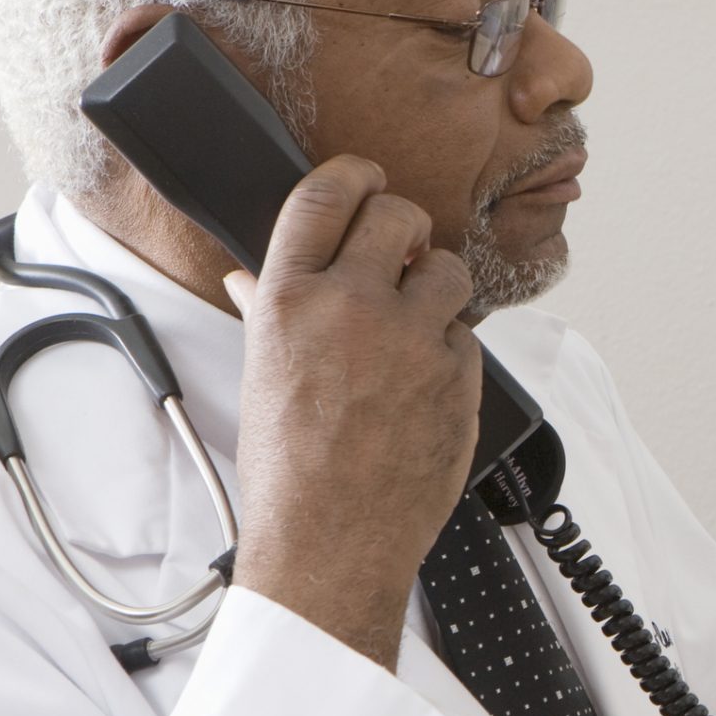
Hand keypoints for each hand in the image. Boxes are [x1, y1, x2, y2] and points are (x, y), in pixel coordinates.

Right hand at [225, 156, 482, 667]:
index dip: (353, 174)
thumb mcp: (260, 375)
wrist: (332, 540)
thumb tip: (249, 279)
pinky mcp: (459, 373)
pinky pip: (466, 334)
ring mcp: (412, 339)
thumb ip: (267, 312)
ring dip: (436, 285)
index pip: (325, 194)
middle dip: (403, 227)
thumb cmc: (287, 469)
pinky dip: (450, 349)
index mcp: (289, 299)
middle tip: (397, 253)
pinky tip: (422, 383)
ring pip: (448, 270)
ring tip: (412, 324)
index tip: (366, 178)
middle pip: (398, 215)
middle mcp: (353, 306)